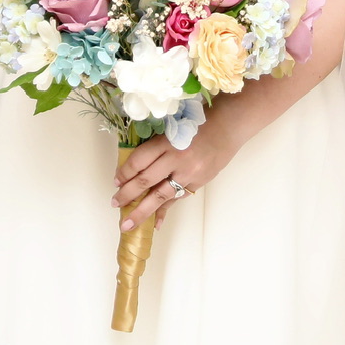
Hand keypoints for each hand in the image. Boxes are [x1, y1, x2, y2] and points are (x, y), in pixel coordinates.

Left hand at [114, 129, 239, 230]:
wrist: (229, 125)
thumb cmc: (200, 121)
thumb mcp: (174, 128)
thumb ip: (158, 147)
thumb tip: (137, 168)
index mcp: (167, 141)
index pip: (138, 161)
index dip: (124, 173)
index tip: (116, 181)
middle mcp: (177, 158)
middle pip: (145, 180)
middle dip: (127, 195)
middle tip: (114, 203)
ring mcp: (189, 173)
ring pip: (160, 196)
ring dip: (141, 211)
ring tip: (128, 223)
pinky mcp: (198, 183)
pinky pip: (177, 199)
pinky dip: (165, 211)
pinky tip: (156, 223)